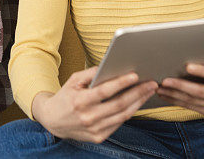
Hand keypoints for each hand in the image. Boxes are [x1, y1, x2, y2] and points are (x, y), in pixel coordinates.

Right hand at [31, 66, 157, 143]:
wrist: (53, 120)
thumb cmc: (65, 97)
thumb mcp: (73, 80)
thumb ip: (91, 73)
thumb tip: (110, 65)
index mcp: (80, 101)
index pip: (105, 91)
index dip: (121, 83)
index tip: (135, 75)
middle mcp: (88, 117)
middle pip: (119, 104)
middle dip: (138, 92)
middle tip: (151, 83)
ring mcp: (94, 130)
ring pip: (123, 115)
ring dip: (139, 103)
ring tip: (149, 92)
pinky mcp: (99, 137)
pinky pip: (119, 123)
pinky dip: (130, 112)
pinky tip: (138, 103)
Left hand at [155, 64, 203, 115]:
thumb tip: (185, 51)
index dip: (202, 71)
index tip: (187, 66)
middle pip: (201, 91)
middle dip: (181, 86)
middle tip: (165, 80)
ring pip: (192, 101)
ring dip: (174, 94)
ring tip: (159, 87)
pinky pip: (189, 107)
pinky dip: (175, 100)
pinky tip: (165, 94)